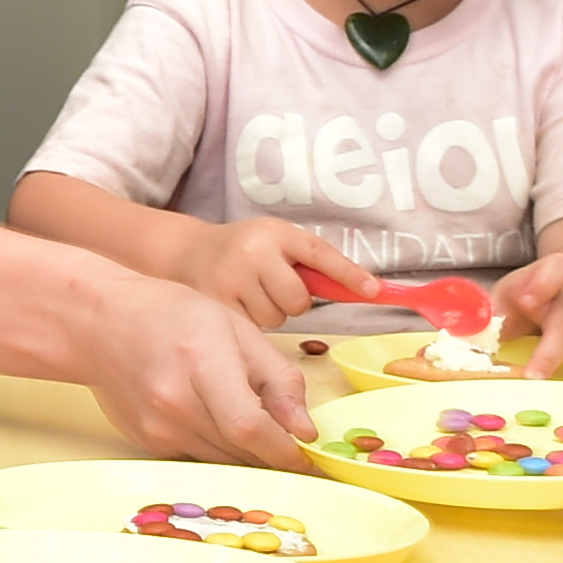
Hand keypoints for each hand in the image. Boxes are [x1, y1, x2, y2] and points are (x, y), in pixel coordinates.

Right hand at [63, 273, 319, 465]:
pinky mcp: (149, 442)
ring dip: (248, 453)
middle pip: (242, 452)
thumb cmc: (167, 314)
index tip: (306, 453)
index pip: (251, 428)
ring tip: (250, 422)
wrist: (98, 322)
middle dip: (274, 453)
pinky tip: (213, 418)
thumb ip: (278, 378)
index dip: (286, 450)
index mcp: (201, 362)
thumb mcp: (236, 326)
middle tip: (288, 440)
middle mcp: (174, 401)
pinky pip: (200, 457)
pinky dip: (219, 448)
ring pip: (224, 462)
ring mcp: (157, 426)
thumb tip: (305, 430)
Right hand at [171, 218, 377, 328]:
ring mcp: (231, 278)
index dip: (347, 273)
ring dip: (271, 312)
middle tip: (273, 286)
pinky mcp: (216, 303)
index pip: (318, 253)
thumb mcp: (277, 242)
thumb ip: (312, 264)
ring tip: (251, 294)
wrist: (190, 251)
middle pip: (298, 299)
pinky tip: (238, 304)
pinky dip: (252, 322)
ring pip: (276, 318)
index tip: (373, 290)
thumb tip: (364, 290)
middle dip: (293, 301)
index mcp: (275, 233)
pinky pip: (255, 329)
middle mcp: (252, 252)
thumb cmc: (246, 249)